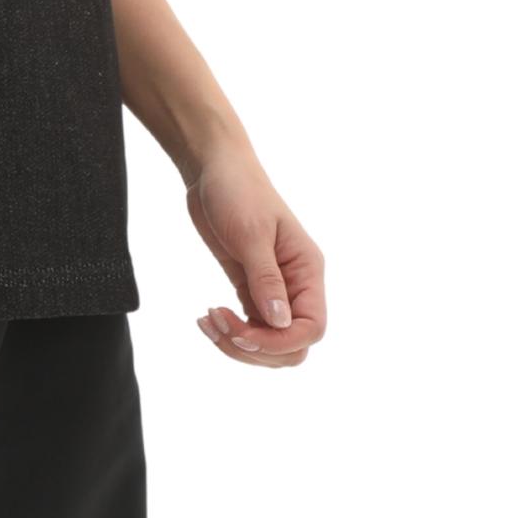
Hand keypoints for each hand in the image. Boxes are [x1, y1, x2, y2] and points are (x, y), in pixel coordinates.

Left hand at [184, 145, 326, 366]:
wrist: (213, 169)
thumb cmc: (237, 191)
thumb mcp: (251, 233)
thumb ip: (266, 279)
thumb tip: (281, 323)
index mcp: (307, 271)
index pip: (312, 328)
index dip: (279, 342)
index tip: (240, 332)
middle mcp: (296, 286)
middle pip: (293, 345)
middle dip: (257, 348)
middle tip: (220, 325)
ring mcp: (273, 290)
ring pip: (270, 343)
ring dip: (239, 344)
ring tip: (207, 321)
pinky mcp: (249, 288)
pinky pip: (250, 327)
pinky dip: (230, 332)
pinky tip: (207, 319)